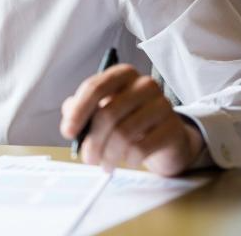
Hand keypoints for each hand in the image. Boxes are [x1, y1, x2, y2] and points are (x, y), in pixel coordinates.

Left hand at [60, 64, 205, 175]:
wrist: (167, 137)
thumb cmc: (131, 121)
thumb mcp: (105, 110)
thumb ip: (82, 110)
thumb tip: (69, 121)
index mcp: (123, 75)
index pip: (95, 88)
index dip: (78, 112)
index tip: (68, 133)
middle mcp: (144, 85)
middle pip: (108, 114)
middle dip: (92, 141)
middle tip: (88, 158)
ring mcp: (162, 105)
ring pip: (123, 134)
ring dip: (108, 155)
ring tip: (106, 165)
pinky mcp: (172, 128)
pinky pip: (141, 148)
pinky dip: (128, 160)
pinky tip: (127, 161)